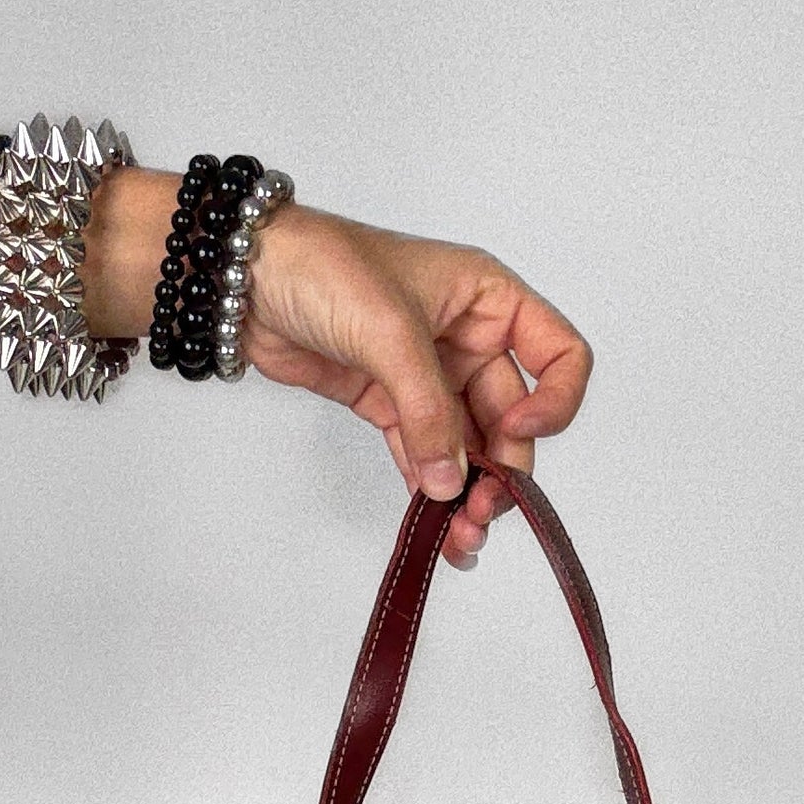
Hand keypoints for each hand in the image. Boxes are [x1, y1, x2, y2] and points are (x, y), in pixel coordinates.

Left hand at [244, 204, 592, 566]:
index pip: (558, 354)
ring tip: (461, 537)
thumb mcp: (390, 332)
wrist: (244, 276)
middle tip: (481, 513)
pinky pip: (425, 454)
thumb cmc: (323, 265)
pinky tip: (437, 528)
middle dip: (503, 469)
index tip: (519, 432)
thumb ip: (427, 411)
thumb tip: (450, 482)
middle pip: (512, 418)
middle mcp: (468, 338)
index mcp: (489, 300)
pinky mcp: (390, 403)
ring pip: (468, 445)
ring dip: (469, 492)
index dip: (554, 401)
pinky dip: (431, 491)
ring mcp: (430, 374)